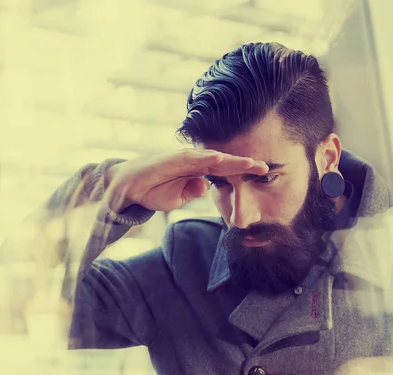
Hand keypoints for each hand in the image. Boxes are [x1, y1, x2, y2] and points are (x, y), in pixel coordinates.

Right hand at [106, 149, 267, 211]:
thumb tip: (204, 186)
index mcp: (197, 173)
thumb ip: (191, 192)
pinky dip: (205, 157)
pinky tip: (219, 158)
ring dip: (230, 160)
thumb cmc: (152, 191)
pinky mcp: (169, 159)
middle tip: (265, 167)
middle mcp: (193, 163)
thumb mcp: (176, 199)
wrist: (127, 188)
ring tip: (249, 162)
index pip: (225, 172)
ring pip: (211, 158)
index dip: (243, 173)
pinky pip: (190, 158)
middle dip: (244, 164)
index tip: (262, 176)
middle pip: (224, 163)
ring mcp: (182, 160)